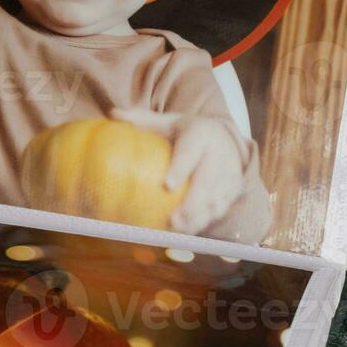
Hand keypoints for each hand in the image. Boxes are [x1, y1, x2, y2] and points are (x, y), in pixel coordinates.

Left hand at [111, 108, 245, 233]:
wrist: (224, 136)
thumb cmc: (186, 132)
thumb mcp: (167, 122)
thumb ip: (141, 120)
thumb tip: (112, 114)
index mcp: (200, 134)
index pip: (190, 152)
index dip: (180, 169)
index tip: (167, 185)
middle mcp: (219, 153)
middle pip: (208, 180)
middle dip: (193, 202)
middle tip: (174, 219)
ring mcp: (229, 172)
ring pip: (218, 197)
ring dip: (200, 216)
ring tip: (179, 230)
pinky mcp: (233, 188)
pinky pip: (222, 207)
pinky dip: (206, 220)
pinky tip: (188, 231)